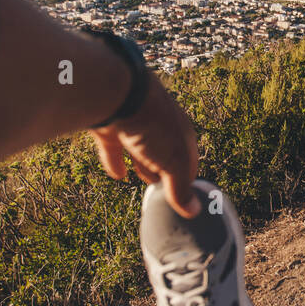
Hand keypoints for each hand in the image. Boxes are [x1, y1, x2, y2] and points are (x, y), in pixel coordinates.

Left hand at [89, 70, 201, 217]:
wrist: (116, 93)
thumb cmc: (153, 125)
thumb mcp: (173, 162)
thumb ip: (180, 188)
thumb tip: (193, 211)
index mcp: (181, 133)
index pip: (188, 161)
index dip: (185, 180)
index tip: (182, 197)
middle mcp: (160, 128)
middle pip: (165, 154)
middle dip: (165, 171)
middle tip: (164, 189)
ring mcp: (135, 126)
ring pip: (141, 150)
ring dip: (143, 165)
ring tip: (143, 180)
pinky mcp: (111, 127)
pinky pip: (115, 149)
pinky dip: (116, 161)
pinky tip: (117, 174)